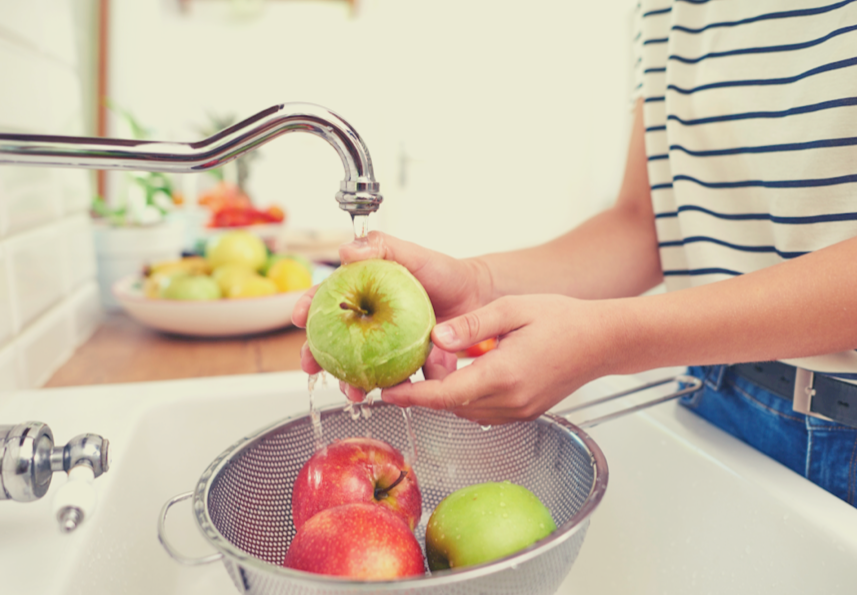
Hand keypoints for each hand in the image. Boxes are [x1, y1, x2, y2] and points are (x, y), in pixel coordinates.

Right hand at [292, 231, 490, 399]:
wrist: (477, 296)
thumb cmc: (443, 272)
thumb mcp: (413, 254)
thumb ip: (382, 246)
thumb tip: (347, 250)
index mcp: (363, 292)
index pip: (327, 298)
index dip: (308, 307)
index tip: (298, 317)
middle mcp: (369, 321)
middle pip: (334, 339)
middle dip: (316, 356)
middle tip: (309, 366)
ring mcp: (386, 344)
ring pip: (359, 366)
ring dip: (350, 382)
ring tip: (351, 391)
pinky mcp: (406, 363)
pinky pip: (395, 379)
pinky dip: (393, 389)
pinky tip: (390, 394)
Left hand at [380, 294, 631, 424]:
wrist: (603, 341)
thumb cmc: (563, 319)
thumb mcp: (512, 309)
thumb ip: (471, 324)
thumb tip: (436, 336)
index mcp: (504, 374)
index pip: (446, 395)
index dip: (412, 396)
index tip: (386, 392)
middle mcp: (511, 400)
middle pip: (451, 406)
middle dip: (425, 391)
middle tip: (405, 369)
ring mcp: (519, 411)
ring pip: (466, 411)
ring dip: (446, 395)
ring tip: (433, 369)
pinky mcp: (524, 412)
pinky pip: (483, 412)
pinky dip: (466, 398)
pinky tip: (463, 374)